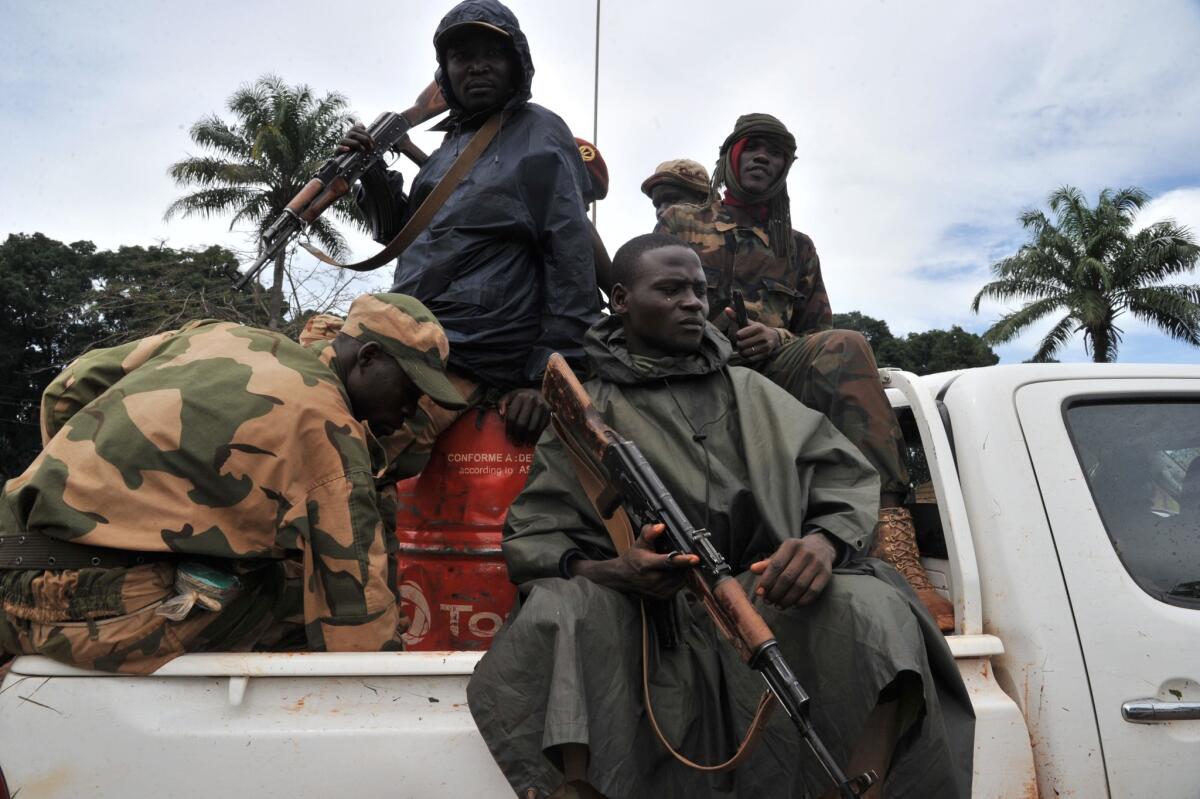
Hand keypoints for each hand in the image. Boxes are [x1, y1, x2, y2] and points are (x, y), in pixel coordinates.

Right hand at [337, 123, 373, 153]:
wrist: (349, 165)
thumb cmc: (359, 154)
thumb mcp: (364, 146)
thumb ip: (364, 137)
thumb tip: (363, 126)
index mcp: (351, 135)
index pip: (356, 128)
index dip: (365, 133)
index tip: (373, 141)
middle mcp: (346, 138)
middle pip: (352, 133)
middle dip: (364, 139)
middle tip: (371, 147)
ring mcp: (341, 145)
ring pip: (345, 140)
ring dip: (356, 144)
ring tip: (363, 150)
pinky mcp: (338, 153)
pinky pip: (338, 148)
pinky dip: (343, 148)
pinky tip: (348, 149)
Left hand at [498, 388, 550, 445]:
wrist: (538, 393)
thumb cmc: (521, 398)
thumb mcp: (509, 396)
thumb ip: (502, 403)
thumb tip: (501, 414)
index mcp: (520, 397)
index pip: (512, 416)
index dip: (509, 429)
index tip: (508, 437)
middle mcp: (532, 401)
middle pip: (522, 423)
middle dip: (517, 435)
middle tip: (515, 443)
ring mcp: (541, 407)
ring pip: (532, 428)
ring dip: (527, 438)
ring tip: (522, 444)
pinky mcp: (548, 413)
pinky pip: (541, 428)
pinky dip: (536, 437)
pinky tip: (531, 442)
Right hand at [571, 523, 699, 598]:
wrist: (622, 578)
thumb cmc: (634, 559)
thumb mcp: (639, 543)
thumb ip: (650, 532)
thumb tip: (661, 526)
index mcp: (646, 564)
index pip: (668, 562)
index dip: (682, 560)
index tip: (695, 558)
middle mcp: (652, 579)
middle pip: (678, 571)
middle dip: (684, 564)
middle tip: (684, 556)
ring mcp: (658, 590)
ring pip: (680, 579)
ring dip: (683, 571)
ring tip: (677, 565)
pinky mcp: (662, 596)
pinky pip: (679, 587)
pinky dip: (680, 579)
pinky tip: (673, 573)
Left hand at [723, 307, 780, 363]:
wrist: (774, 338)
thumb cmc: (758, 330)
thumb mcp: (750, 323)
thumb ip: (737, 317)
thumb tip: (726, 309)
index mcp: (758, 327)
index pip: (739, 335)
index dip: (738, 336)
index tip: (740, 335)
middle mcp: (762, 337)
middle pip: (741, 344)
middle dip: (739, 344)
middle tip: (741, 343)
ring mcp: (765, 347)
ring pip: (745, 353)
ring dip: (742, 352)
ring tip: (744, 348)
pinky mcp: (765, 355)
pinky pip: (750, 359)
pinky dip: (746, 357)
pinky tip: (748, 353)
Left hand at [750, 534, 836, 608]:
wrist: (821, 547)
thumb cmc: (795, 554)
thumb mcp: (781, 554)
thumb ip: (767, 563)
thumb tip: (752, 569)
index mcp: (791, 545)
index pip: (776, 565)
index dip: (766, 581)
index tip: (759, 592)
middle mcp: (805, 552)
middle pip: (787, 578)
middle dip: (775, 593)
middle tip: (768, 602)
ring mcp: (817, 563)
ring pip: (800, 587)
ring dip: (787, 600)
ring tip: (778, 605)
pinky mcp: (826, 574)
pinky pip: (813, 592)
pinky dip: (802, 601)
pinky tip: (794, 605)